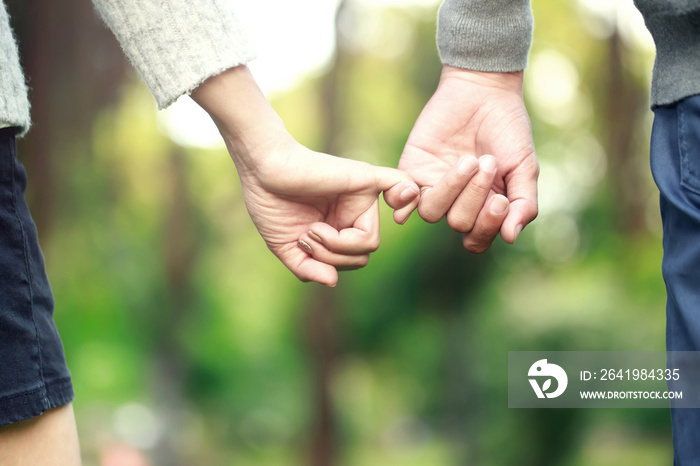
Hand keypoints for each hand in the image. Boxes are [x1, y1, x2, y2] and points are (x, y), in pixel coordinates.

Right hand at [192, 66, 418, 285]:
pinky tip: (400, 208)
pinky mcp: (366, 179)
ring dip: (337, 246)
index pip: (352, 259)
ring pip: (370, 243)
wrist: (261, 169)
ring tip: (314, 229)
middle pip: (363, 255)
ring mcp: (361, 197)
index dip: (328, 262)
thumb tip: (333, 281)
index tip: (302, 244)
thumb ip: (308, 268)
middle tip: (308, 236)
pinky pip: (401, 186)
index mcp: (337, 226)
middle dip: (331, 256)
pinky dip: (407, 198)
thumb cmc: (269, 203)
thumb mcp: (286, 247)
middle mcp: (352, 212)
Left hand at [388, 65, 538, 251]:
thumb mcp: (525, 166)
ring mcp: (432, 187)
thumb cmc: (509, 129)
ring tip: (468, 160)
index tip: (500, 200)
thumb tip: (510, 237)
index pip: (477, 239)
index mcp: (483, 208)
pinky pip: (398, 198)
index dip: (486, 226)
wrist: (483, 91)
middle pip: (458, 223)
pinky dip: (402, 200)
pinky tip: (412, 188)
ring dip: (451, 189)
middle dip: (474, 196)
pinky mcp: (411, 170)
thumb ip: (523, 204)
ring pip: (431, 212)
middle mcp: (456, 203)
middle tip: (487, 162)